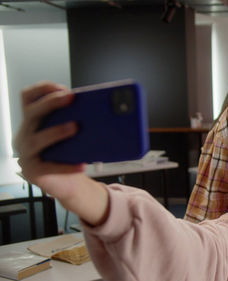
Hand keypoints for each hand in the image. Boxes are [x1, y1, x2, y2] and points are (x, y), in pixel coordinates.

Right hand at [14, 81, 84, 198]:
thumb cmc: (69, 154)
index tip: (63, 88)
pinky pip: (48, 167)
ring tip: (75, 127)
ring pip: (35, 139)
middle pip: (31, 113)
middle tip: (71, 98)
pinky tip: (81, 164)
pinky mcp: (32, 172)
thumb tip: (96, 106)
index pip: (27, 97)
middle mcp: (24, 135)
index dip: (43, 89)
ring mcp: (25, 154)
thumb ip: (75, 119)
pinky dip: (67, 166)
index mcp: (32, 123)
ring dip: (56, 131)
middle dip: (51, 102)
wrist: (68, 183)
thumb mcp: (71, 134)